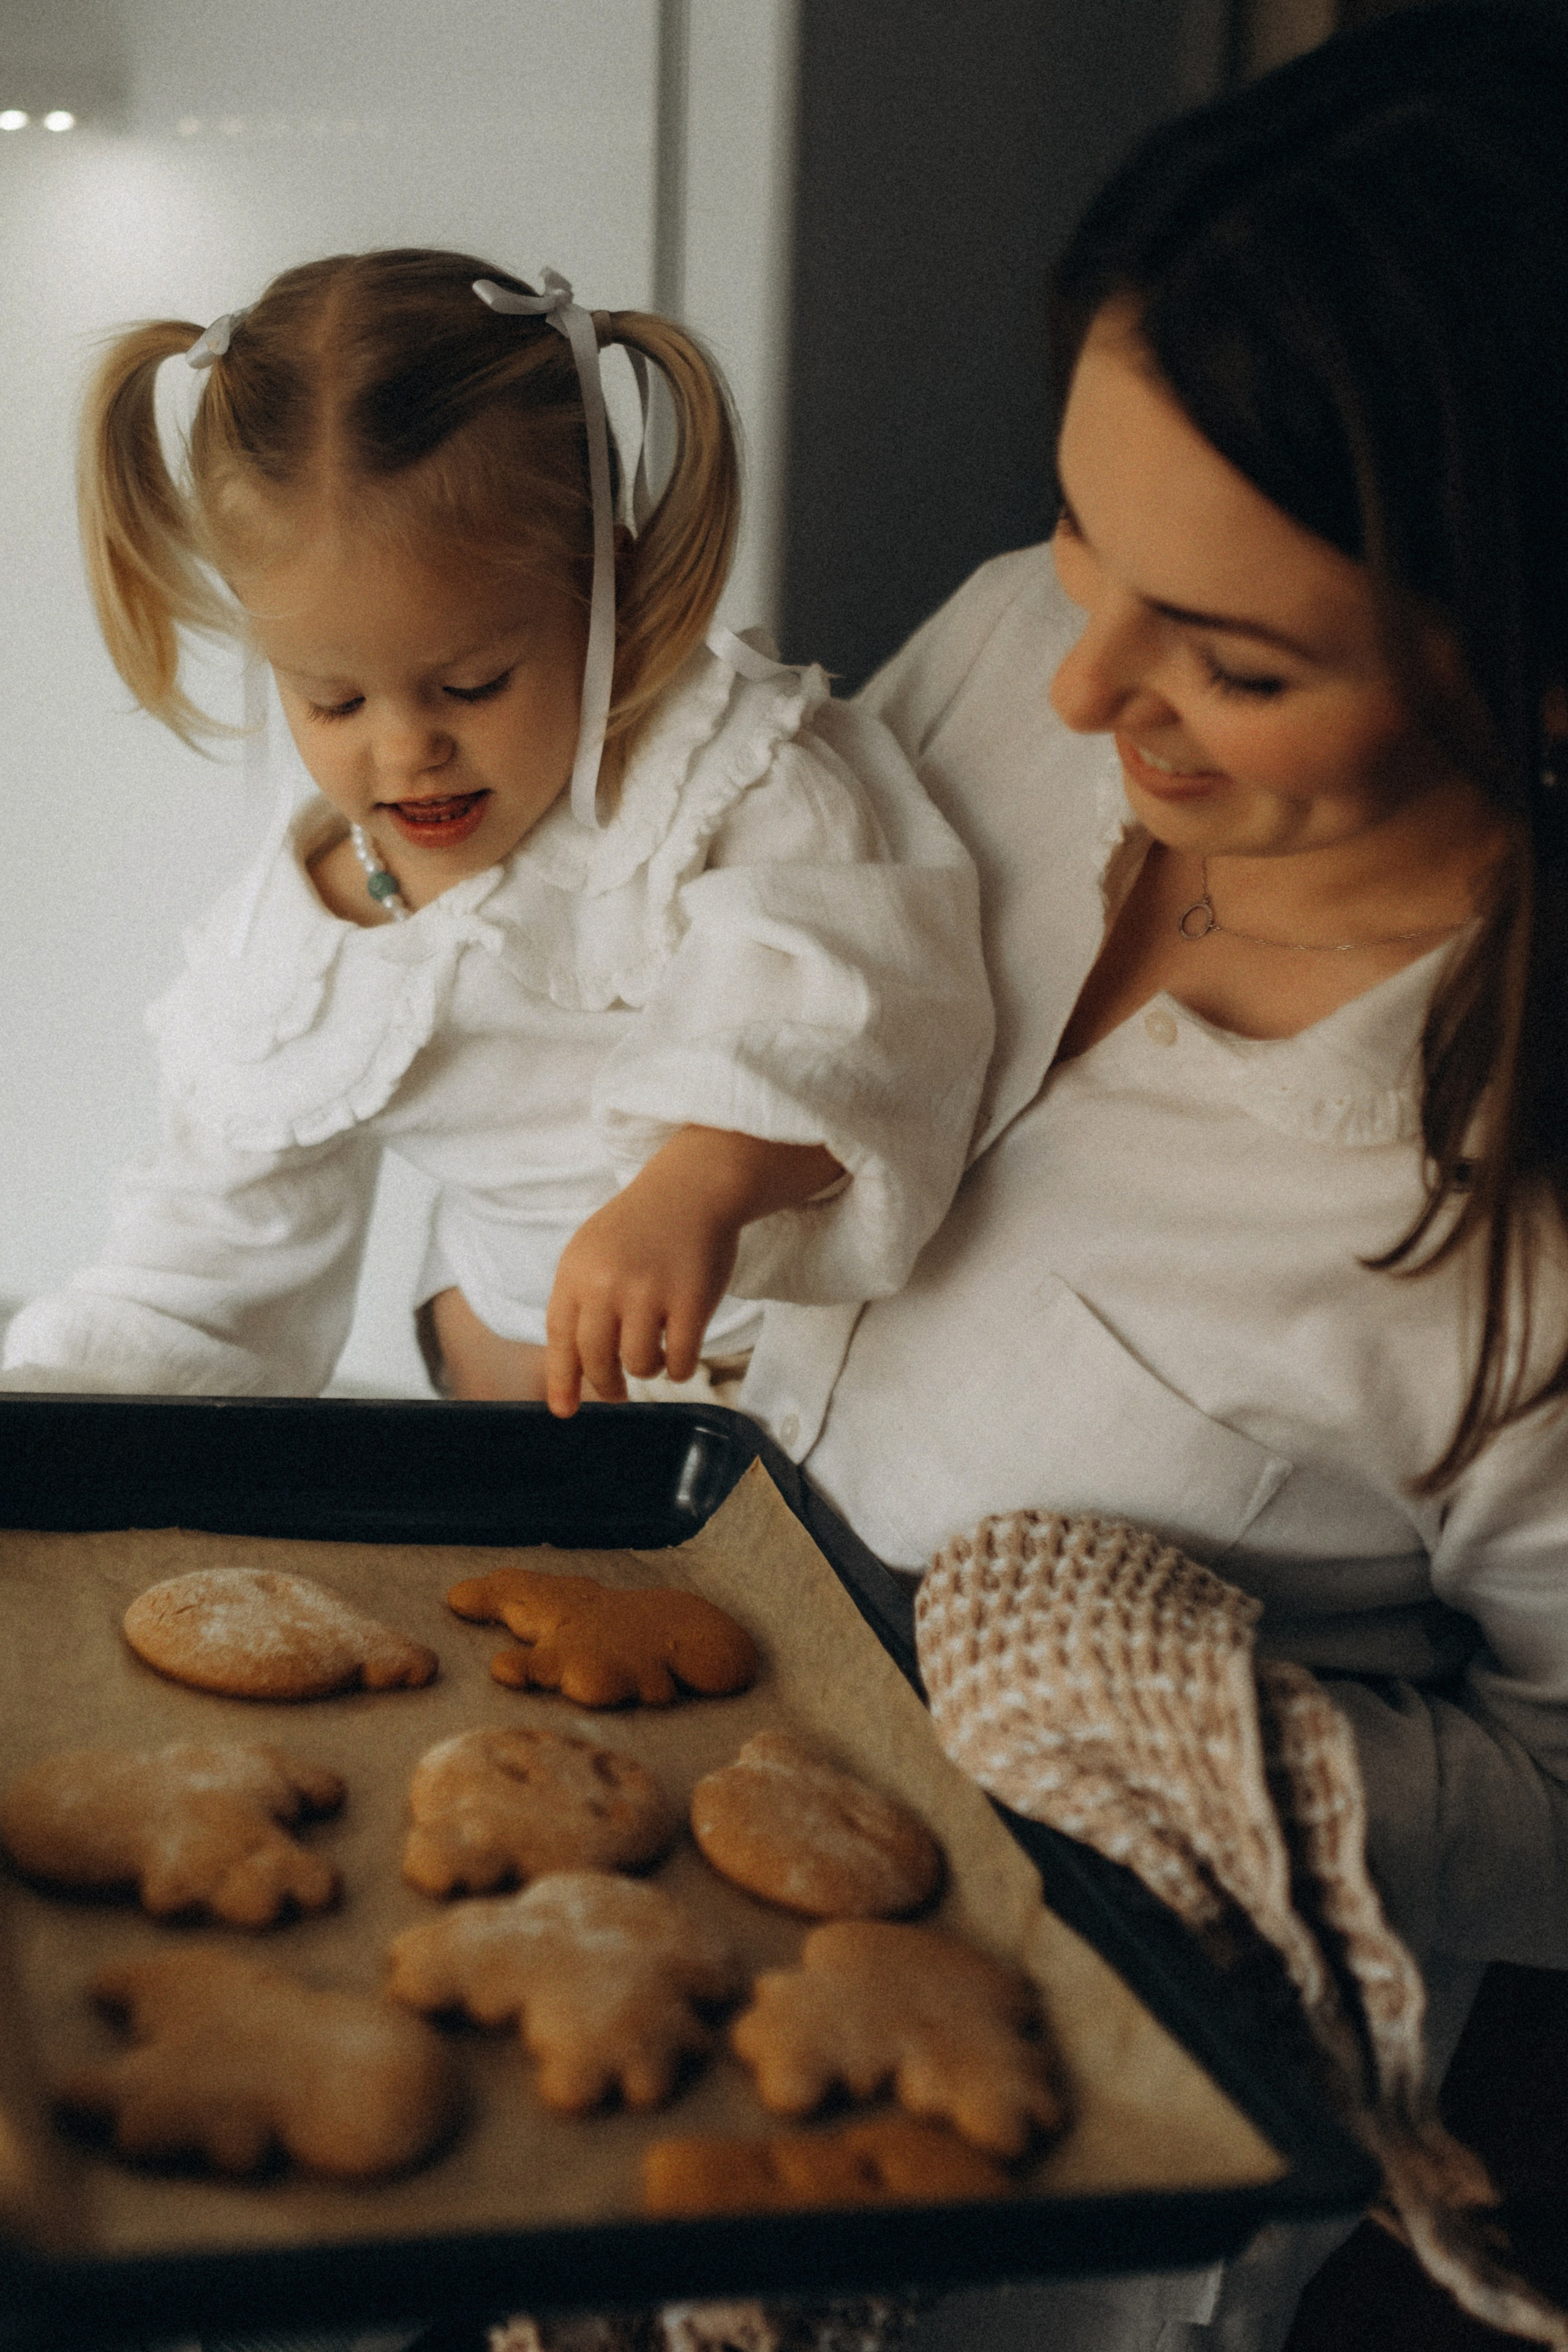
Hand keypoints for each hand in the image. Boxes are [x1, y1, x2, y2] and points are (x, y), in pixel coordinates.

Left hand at [545, 1167, 738, 1416]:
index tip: (564, 1410)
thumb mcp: (593, 1250)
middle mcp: (607, 1284)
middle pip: (597, 1360)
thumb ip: (581, 1298)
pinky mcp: (690, 1301)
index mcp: (577, 1271)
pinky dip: (680, 1368)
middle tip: (617, 1392)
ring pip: (639, 1365)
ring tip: (657, 1355)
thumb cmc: (642, 1225)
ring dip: (649, 1369)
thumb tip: (573, 1363)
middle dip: (607, 1385)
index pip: (560, 1338)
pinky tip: (681, 1355)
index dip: (561, 1379)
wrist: (692, 1187)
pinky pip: (680, 1360)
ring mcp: (649, 1292)